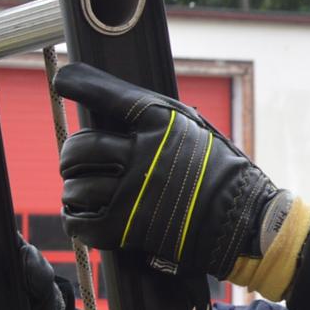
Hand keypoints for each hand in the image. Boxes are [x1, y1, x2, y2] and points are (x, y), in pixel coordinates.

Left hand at [55, 63, 287, 278]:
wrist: (245, 220)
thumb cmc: (222, 172)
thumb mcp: (196, 130)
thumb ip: (158, 120)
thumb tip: (116, 106)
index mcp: (162, 125)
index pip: (111, 97)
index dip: (82, 85)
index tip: (64, 80)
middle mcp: (145, 155)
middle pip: (82, 147)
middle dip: (71, 155)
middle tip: (74, 161)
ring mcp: (136, 193)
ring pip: (77, 186)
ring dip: (73, 188)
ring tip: (80, 190)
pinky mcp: (131, 229)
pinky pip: (82, 223)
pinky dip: (75, 219)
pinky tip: (79, 215)